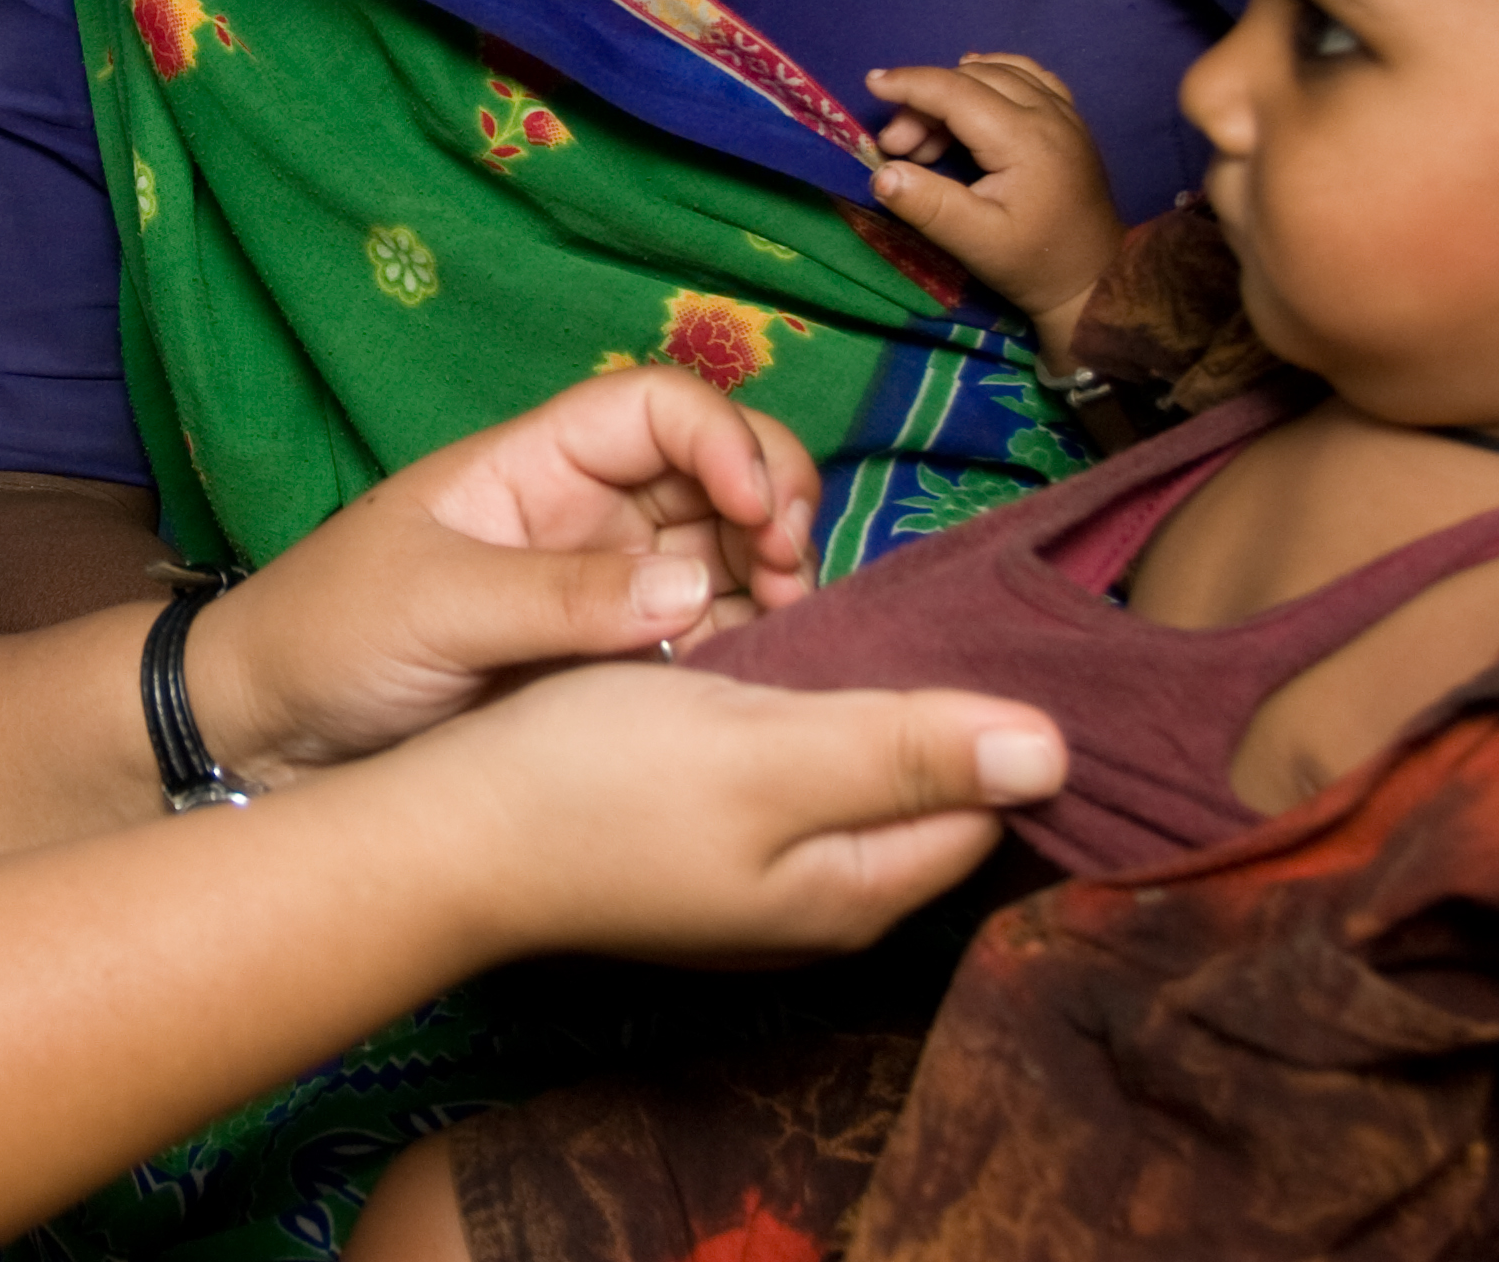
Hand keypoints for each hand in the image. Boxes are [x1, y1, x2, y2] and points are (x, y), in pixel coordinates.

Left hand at [192, 366, 822, 778]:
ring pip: (729, 564)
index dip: (724, 440)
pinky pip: (707, 646)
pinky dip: (748, 657)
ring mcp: (608, 594)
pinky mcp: (617, 669)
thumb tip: (694, 588)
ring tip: (785, 642)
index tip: (756, 511)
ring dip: (775, 589)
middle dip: (774, 511)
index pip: (660, 410)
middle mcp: (587, 518)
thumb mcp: (433, 606)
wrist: (270, 736)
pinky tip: (761, 687)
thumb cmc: (325, 636)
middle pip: (719, 477)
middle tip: (791, 582)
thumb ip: (560, 597)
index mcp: (536, 465)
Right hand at [396, 664, 1067, 963]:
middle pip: (927, 795)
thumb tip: (1058, 753)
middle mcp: (821, 901)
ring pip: (856, 779)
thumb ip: (907, 751)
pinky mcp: (702, 846)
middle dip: (937, 706)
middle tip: (919, 598)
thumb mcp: (766, 750)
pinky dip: (799, 716)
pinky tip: (775, 663)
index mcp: (856, 890)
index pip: (989, 806)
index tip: (982, 621)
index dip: (998, 714)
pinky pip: (792, 776)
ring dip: (863, 701)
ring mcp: (757, 881)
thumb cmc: (596, 784)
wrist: (440, 833)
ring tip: (849, 612)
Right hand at [863, 54, 1124, 363]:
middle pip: (973, 79)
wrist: (1094, 281)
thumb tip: (882, 173)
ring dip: (954, 91)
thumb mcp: (975, 243)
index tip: (871, 84)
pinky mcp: (1071, 121)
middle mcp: (1049, 113)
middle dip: (924, 101)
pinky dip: (992, 77)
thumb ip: (928, 206)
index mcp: (1026, 139)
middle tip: (896, 148)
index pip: (957, 92)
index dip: (910, 84)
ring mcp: (1065, 113)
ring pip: (999, 72)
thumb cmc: (1033, 264)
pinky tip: (973, 96)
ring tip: (929, 139)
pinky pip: (1028, 76)